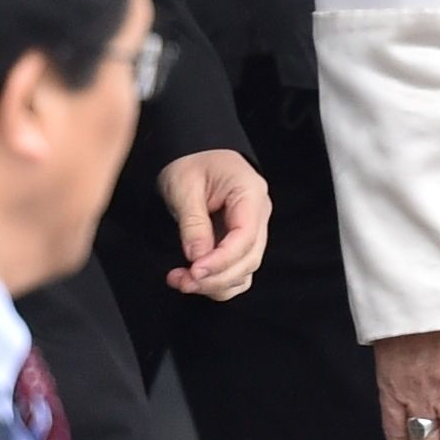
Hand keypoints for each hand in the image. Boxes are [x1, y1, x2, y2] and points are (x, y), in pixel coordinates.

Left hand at [158, 149, 270, 299]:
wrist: (192, 155)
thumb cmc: (191, 163)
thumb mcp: (184, 186)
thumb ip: (193, 222)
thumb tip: (197, 257)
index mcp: (250, 193)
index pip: (245, 237)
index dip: (221, 260)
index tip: (194, 271)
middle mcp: (258, 214)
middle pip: (249, 259)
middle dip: (216, 278)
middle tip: (182, 282)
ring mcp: (252, 231)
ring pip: (244, 271)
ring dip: (215, 285)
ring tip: (181, 281)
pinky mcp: (239, 243)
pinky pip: (236, 272)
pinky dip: (216, 282)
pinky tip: (192, 279)